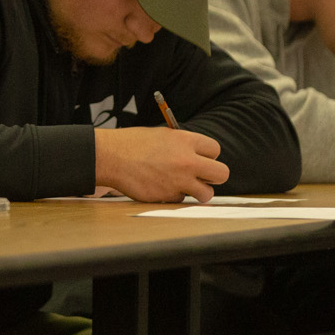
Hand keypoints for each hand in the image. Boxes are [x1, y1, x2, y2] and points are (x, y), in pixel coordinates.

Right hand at [93, 126, 228, 203]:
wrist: (112, 157)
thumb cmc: (133, 144)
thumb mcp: (162, 135)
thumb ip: (182, 145)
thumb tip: (197, 155)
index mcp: (186, 141)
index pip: (215, 150)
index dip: (209, 156)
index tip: (202, 159)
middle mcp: (187, 161)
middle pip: (222, 173)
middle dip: (214, 177)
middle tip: (204, 177)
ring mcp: (178, 181)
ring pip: (206, 193)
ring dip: (199, 192)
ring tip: (186, 187)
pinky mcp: (167, 196)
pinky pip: (181, 200)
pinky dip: (174, 196)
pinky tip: (161, 187)